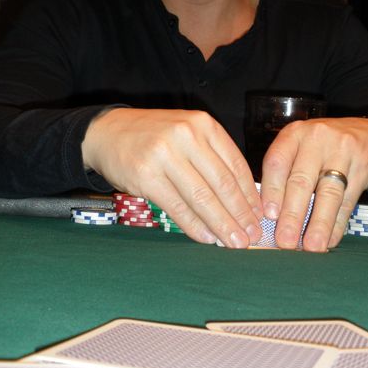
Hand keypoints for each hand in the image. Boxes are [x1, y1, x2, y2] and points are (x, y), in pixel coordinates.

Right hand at [82, 107, 261, 247]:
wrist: (107, 132)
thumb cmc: (154, 136)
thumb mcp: (187, 133)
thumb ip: (212, 157)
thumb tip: (242, 198)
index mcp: (202, 124)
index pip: (235, 164)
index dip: (250, 193)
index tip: (260, 215)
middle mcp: (186, 136)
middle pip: (222, 183)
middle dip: (240, 213)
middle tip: (253, 235)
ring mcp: (165, 155)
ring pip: (202, 197)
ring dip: (222, 224)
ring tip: (235, 242)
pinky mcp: (146, 176)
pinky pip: (177, 207)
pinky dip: (195, 226)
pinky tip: (208, 238)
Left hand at [259, 117, 367, 251]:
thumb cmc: (323, 146)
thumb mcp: (301, 147)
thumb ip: (285, 173)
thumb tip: (270, 217)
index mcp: (294, 134)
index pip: (277, 162)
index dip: (271, 191)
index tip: (268, 217)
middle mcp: (317, 139)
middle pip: (301, 180)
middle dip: (292, 215)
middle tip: (285, 241)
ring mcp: (343, 153)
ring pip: (328, 193)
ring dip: (318, 223)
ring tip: (311, 247)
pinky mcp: (363, 168)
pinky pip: (348, 201)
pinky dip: (338, 224)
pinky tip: (330, 240)